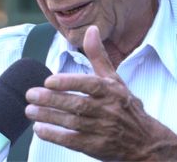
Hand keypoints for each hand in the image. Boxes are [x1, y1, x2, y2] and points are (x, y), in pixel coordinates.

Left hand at [25, 25, 176, 160]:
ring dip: (49, 117)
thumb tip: (90, 30)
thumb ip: (99, 56)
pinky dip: (55, 136)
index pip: (89, 85)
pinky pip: (73, 141)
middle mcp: (108, 110)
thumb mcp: (116, 80)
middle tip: (31, 95)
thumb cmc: (126, 107)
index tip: (49, 80)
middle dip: (51, 100)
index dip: (68, 83)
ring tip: (30, 111)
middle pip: (77, 104)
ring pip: (72, 123)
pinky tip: (40, 129)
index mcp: (111, 91)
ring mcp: (102, 130)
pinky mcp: (96, 147)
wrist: (146, 142)